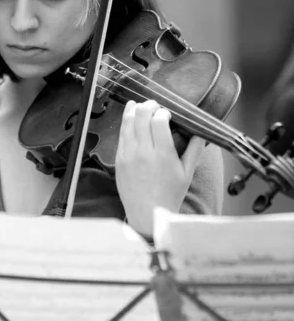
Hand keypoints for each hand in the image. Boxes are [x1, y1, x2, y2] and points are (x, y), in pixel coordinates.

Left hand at [115, 99, 204, 237]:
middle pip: (142, 115)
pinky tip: (129, 114)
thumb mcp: (187, 173)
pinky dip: (125, 121)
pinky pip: (121, 134)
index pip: (159, 120)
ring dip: (135, 109)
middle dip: (149, 106)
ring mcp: (129, 155)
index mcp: (163, 155)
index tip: (167, 114)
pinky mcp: (119, 159)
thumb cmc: (169, 195)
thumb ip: (194, 150)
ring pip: (128, 121)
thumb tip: (201, 132)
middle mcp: (144, 152)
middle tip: (155, 106)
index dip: (163, 112)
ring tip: (141, 106)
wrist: (147, 214)